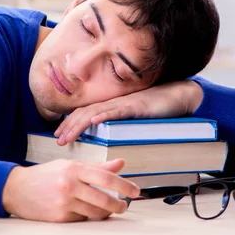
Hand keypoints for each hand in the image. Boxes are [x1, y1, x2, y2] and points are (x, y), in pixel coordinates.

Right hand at [2, 158, 139, 222]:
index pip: (105, 176)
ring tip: (109, 209)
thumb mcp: (70, 165)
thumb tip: (120, 164)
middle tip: (124, 205)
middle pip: (103, 198)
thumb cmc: (45, 175)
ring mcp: (64, 202)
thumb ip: (96, 166)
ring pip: (95, 212)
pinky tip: (85, 211)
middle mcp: (69, 185)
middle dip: (119, 204)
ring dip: (105, 212)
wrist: (17, 189)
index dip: (123, 184)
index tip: (134, 190)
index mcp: (74, 169)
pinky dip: (87, 216)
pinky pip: (82, 219)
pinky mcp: (60, 217)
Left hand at [55, 80, 202, 144]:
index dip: (70, 122)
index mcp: (112, 106)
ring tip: (67, 135)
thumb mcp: (134, 118)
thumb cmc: (158, 108)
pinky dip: (103, 116)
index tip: (59, 134)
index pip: (86, 113)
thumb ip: (120, 124)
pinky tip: (93, 122)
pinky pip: (116, 111)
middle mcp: (114, 103)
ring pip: (95, 113)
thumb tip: (108, 137)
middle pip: (85, 113)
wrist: (177, 96)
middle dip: (69, 126)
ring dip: (78, 124)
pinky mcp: (135, 106)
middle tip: (57, 139)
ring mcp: (123, 104)